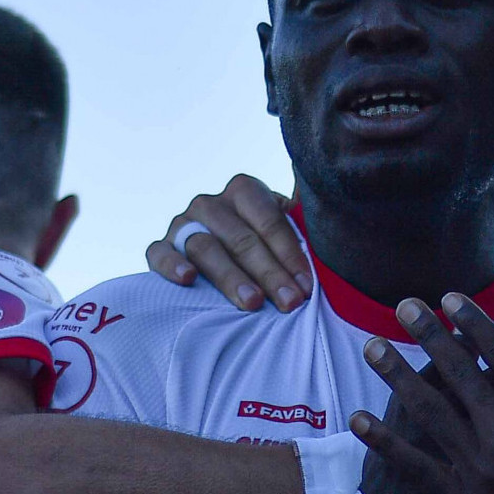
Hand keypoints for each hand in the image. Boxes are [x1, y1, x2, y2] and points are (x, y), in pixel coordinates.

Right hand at [146, 174, 311, 312]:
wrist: (220, 257)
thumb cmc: (262, 248)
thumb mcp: (283, 230)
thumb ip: (302, 221)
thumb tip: (334, 211)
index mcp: (245, 191)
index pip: (270, 221)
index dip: (290, 254)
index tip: (307, 286)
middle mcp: (211, 203)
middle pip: (242, 239)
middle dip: (269, 274)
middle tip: (289, 302)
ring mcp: (183, 224)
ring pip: (206, 247)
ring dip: (230, 276)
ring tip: (252, 303)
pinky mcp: (161, 246)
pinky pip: (159, 253)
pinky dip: (171, 265)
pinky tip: (188, 279)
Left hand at [352, 292, 493, 493]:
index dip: (472, 321)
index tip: (449, 299)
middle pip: (458, 372)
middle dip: (427, 335)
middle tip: (404, 307)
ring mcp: (481, 468)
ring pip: (429, 411)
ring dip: (397, 376)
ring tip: (372, 349)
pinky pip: (415, 465)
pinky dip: (383, 442)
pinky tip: (358, 420)